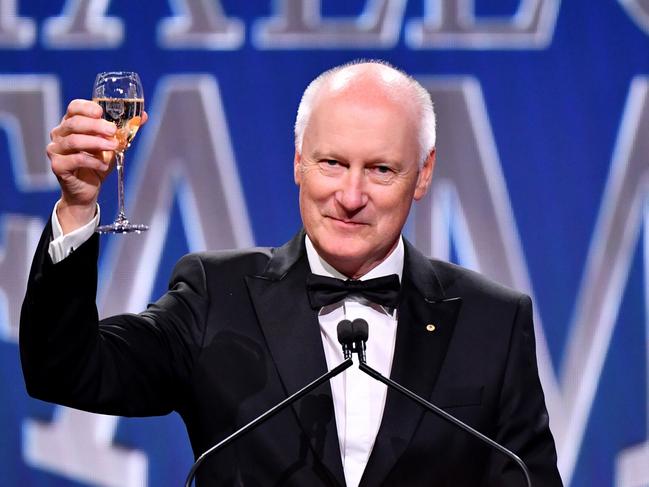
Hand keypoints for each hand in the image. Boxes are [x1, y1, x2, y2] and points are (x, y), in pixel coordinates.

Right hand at [48, 99, 147, 233]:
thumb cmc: (97, 164)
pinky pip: (75, 160)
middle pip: (74, 123)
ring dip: (96, 143)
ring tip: (113, 146)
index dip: (87, 107)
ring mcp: (55, 150)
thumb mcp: (113, 145)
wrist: (87, 190)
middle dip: (96, 125)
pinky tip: (103, 165)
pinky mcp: (57, 166)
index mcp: (71, 124)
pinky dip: (93, 162)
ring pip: (73, 141)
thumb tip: (143, 116)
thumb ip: (125, 131)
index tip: (101, 112)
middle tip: (113, 131)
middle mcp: (59, 135)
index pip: (74, 108)